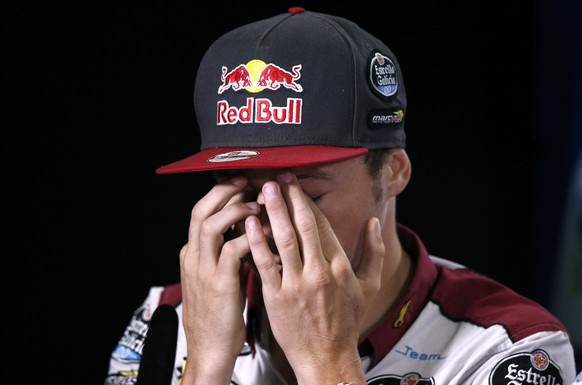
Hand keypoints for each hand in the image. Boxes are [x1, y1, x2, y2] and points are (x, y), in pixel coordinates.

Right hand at [179, 176, 259, 383]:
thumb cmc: (218, 314)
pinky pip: (233, 250)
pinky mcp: (219, 284)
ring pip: (211, 225)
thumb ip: (223, 255)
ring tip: (258, 204)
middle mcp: (192, 258)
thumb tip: (244, 231)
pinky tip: (268, 234)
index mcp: (191, 255)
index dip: (220, 195)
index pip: (200, 212)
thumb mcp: (214, 279)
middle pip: (200, 211)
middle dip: (225, 192)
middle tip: (249, 182)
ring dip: (237, 210)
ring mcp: (203, 270)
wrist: (210, 349)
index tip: (242, 184)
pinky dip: (251, 238)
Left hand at [245, 172, 384, 384]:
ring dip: (273, 212)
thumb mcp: (368, 287)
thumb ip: (374, 252)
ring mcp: (297, 284)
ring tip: (263, 190)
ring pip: (283, 239)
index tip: (295, 186)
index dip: (306, 201)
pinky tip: (249, 224)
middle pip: (303, 225)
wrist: (327, 358)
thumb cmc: (347, 323)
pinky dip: (257, 242)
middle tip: (278, 177)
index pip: (322, 224)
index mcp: (340, 265)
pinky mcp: (277, 298)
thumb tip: (374, 222)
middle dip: (289, 198)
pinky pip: (266, 264)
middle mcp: (319, 271)